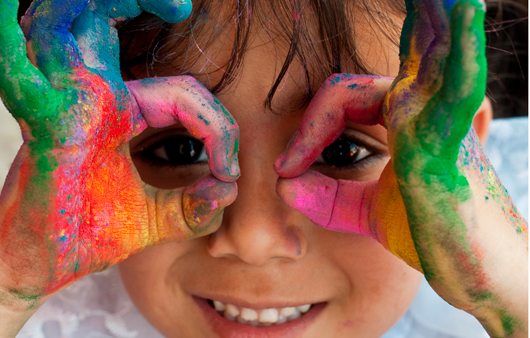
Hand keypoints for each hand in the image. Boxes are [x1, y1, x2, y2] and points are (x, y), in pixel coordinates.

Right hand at [0, 0, 238, 299]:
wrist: (38, 266)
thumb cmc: (88, 237)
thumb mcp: (153, 221)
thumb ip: (191, 206)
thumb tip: (227, 190)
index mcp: (120, 112)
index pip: (184, 94)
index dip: (218, 128)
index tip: (230, 175)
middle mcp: (93, 96)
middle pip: (125, 30)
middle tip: (181, 2)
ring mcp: (67, 101)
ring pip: (84, 22)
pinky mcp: (47, 120)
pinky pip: (42, 60)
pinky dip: (24, 32)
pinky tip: (37, 12)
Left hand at [273, 0, 526, 335]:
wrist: (476, 274)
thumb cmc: (430, 236)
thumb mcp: (364, 212)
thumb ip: (325, 195)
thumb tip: (283, 183)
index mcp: (405, 119)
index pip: (340, 97)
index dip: (307, 130)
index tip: (285, 168)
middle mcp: (425, 109)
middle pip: (403, 48)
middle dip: (415, 14)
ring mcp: (442, 118)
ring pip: (431, 52)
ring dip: (434, 16)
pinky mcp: (453, 138)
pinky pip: (456, 84)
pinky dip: (460, 49)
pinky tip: (464, 9)